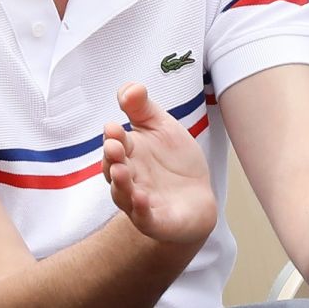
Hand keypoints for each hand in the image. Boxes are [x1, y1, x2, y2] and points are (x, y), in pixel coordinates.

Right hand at [102, 83, 216, 243]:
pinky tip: (141, 199)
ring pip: (123, 194)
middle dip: (111, 157)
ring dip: (120, 184)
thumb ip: (142, 107)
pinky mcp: (155, 221)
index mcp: (129, 153)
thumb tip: (130, 87)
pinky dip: (140, 210)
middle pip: (113, 168)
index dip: (113, 136)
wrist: (196, 197)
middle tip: (114, 146)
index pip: (115, 142)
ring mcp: (139, 201)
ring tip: (121, 171)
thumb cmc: (173, 161)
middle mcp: (129, 177)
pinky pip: (143, 217)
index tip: (113, 127)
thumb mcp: (161, 127)